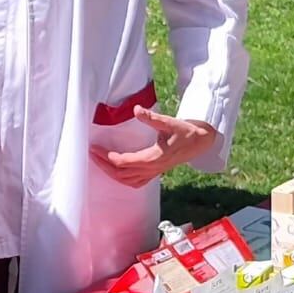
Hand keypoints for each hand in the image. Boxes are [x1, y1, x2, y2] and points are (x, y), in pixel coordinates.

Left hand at [89, 109, 220, 188]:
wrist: (201, 143)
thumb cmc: (185, 132)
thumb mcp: (170, 122)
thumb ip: (152, 118)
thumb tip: (136, 109)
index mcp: (154, 157)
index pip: (125, 162)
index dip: (108, 157)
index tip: (97, 148)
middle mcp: (152, 168)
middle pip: (122, 174)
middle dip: (105, 166)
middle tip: (92, 154)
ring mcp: (154, 172)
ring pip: (128, 181)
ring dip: (112, 174)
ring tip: (99, 162)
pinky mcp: (156, 173)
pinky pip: (136, 183)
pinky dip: (123, 180)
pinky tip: (116, 172)